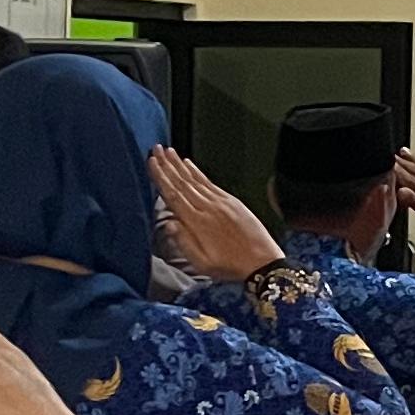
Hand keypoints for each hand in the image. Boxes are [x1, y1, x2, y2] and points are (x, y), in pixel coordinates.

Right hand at [150, 149, 284, 282]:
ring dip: (180, 164)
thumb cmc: (231, 266)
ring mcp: (221, 202)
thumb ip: (183, 242)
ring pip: (195, 180)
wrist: (263, 261)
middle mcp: (208, 208)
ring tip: (169, 151)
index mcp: (198, 222)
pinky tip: (190, 164)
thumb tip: (168, 222)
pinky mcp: (232, 201)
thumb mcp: (202, 263)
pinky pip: (210, 183)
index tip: (152, 162)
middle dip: (168, 165)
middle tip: (156, 149)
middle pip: (183, 182)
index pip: (174, 195)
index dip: (161, 177)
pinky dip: (198, 172)